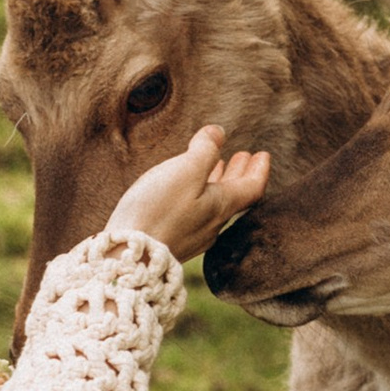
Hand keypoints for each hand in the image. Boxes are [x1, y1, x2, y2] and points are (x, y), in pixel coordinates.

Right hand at [111, 125, 270, 261]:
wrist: (126, 256)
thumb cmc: (157, 211)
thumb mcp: (185, 171)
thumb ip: (205, 150)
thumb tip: (218, 133)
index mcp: (221, 206)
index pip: (252, 188)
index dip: (259, 169)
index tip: (263, 154)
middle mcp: (212, 225)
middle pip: (234, 196)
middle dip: (239, 173)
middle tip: (244, 157)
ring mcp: (192, 236)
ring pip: (214, 205)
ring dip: (219, 183)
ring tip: (218, 167)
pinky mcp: (172, 242)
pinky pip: (196, 213)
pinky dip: (199, 195)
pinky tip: (186, 192)